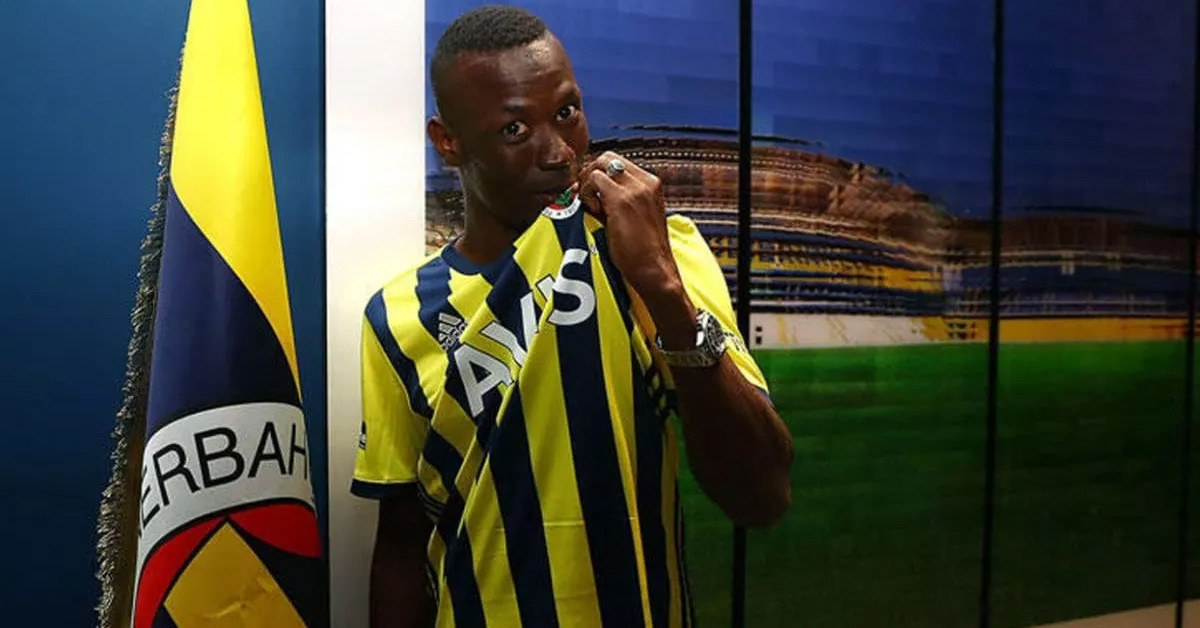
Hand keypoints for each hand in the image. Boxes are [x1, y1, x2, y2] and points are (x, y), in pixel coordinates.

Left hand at [576, 152, 680, 299]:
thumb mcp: (636, 216)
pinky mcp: (622, 200)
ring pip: (600, 165)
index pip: (618, 163)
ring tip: (593, 208)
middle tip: (586, 197)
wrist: (655, 270)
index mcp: (652, 184)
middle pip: (608, 157)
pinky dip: (588, 194)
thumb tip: (591, 192)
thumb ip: (619, 200)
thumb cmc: (643, 251)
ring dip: (589, 184)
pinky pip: (594, 180)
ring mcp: (636, 189)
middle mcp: (647, 182)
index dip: (600, 175)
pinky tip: (594, 213)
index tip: (592, 194)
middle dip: (590, 174)